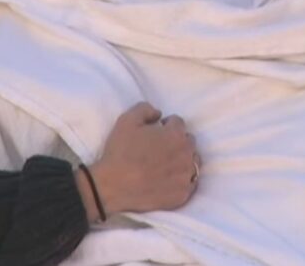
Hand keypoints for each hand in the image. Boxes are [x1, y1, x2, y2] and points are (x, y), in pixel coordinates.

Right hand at [80, 102, 198, 217]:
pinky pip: (189, 183)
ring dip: (183, 159)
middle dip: (177, 141)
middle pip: (188, 141)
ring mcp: (186, 176)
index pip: (178, 123)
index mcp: (175, 135)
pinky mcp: (182, 195)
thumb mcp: (127, 120)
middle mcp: (186, 154)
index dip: (166, 125)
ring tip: (166, 164)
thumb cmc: (120, 152)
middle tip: (161, 148)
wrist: (113, 186)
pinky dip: (182, 179)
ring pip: (192, 162)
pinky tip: (168, 180)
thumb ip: (145, 109)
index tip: (157, 131)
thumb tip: (158, 114)